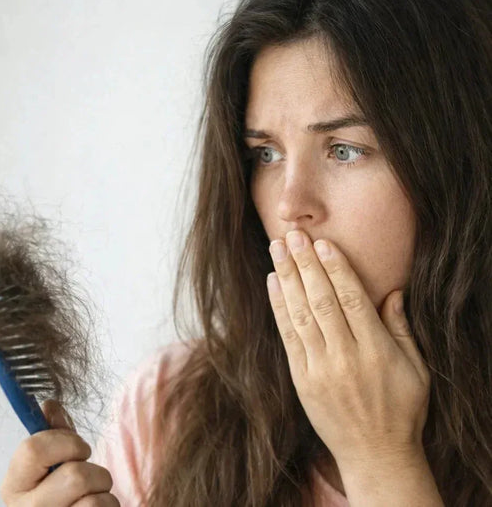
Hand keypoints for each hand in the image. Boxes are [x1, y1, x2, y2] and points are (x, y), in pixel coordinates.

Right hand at [0, 400, 119, 506]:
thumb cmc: (64, 488)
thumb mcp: (57, 458)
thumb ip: (55, 432)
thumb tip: (49, 404)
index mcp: (14, 485)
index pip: (33, 449)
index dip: (66, 441)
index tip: (79, 448)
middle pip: (74, 476)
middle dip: (94, 471)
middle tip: (90, 477)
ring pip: (93, 500)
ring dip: (104, 492)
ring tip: (93, 496)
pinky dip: (109, 506)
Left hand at [267, 230, 430, 467]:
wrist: (375, 455)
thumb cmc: (401, 410)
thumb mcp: (416, 370)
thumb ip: (401, 329)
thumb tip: (392, 291)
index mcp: (375, 351)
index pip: (351, 299)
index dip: (335, 268)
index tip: (322, 243)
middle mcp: (345, 357)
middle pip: (321, 300)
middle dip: (305, 264)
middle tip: (292, 235)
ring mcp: (319, 368)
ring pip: (300, 314)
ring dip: (287, 278)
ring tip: (277, 249)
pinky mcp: (302, 379)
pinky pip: (288, 336)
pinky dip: (279, 307)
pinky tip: (273, 283)